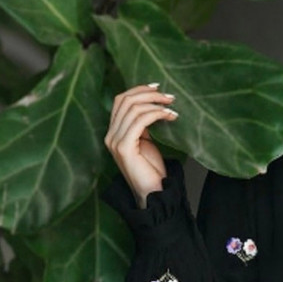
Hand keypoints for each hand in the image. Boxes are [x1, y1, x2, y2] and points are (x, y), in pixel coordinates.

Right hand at [104, 83, 179, 207]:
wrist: (153, 194)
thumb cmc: (152, 170)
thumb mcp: (146, 141)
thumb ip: (144, 125)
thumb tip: (153, 105)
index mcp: (114, 132)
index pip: (120, 101)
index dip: (138, 90)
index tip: (158, 88)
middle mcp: (110, 135)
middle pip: (125, 100)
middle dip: (149, 94)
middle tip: (170, 97)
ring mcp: (115, 141)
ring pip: (132, 108)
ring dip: (155, 104)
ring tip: (172, 107)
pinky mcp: (124, 148)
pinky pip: (139, 121)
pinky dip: (156, 114)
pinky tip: (169, 116)